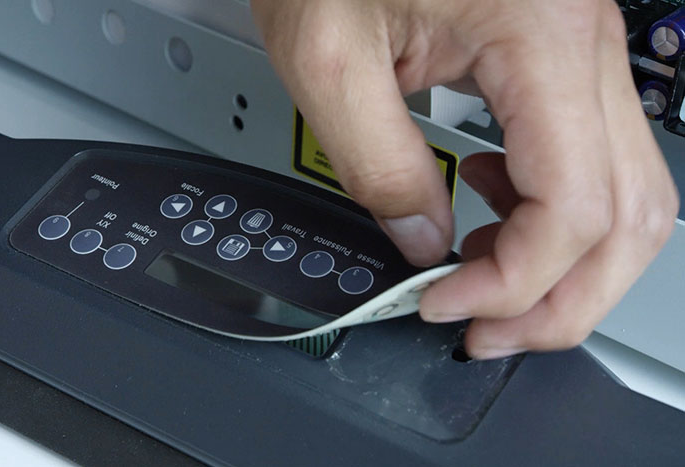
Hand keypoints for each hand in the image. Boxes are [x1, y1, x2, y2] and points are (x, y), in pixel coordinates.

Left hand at [252, 0, 678, 357]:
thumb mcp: (328, 61)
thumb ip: (378, 166)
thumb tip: (421, 242)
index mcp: (539, 36)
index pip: (574, 208)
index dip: (512, 282)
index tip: (443, 304)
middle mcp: (585, 43)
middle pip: (630, 216)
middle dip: (560, 297)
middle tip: (486, 330)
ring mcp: (583, 49)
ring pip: (625, 195)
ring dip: (565, 264)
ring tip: (483, 281)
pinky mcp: (558, 57)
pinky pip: (590, 159)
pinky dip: (550, 212)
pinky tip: (489, 205)